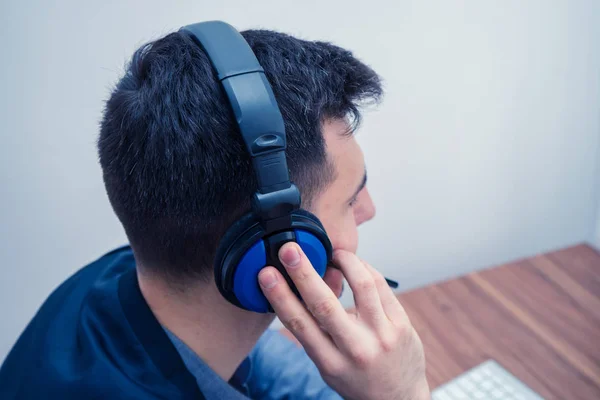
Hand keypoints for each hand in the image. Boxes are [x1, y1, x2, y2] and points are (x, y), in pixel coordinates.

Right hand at [258, 243, 430, 399]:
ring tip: (332, 252)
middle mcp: (356, 349)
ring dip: (344, 261)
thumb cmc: (357, 380)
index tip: (266, 274)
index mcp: (330, 363)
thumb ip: (315, 334)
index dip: (279, 297)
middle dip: (303, 273)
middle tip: (289, 250)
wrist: (400, 399)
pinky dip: (365, 269)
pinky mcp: (402, 324)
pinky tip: (354, 264)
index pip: (299, 325)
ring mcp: (382, 335)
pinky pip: (381, 286)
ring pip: (362, 286)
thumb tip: (296, 290)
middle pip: (325, 304)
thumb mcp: (328, 366)